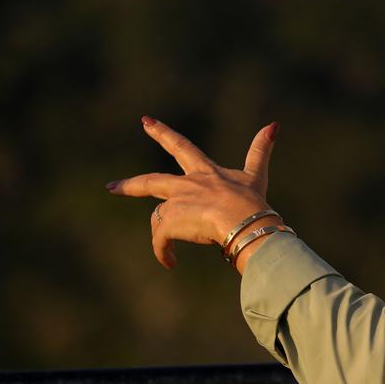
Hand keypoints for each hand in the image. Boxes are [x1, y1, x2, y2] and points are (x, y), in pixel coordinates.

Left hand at [107, 117, 281, 272]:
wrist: (245, 223)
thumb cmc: (252, 201)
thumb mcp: (256, 175)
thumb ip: (261, 150)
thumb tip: (274, 124)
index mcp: (204, 171)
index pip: (181, 146)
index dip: (163, 133)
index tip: (145, 121)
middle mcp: (186, 184)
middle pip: (151, 182)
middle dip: (130, 185)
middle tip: (110, 188)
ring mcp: (177, 203)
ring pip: (157, 218)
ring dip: (161, 235)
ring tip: (166, 250)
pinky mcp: (171, 222)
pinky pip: (159, 240)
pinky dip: (162, 251)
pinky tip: (169, 262)